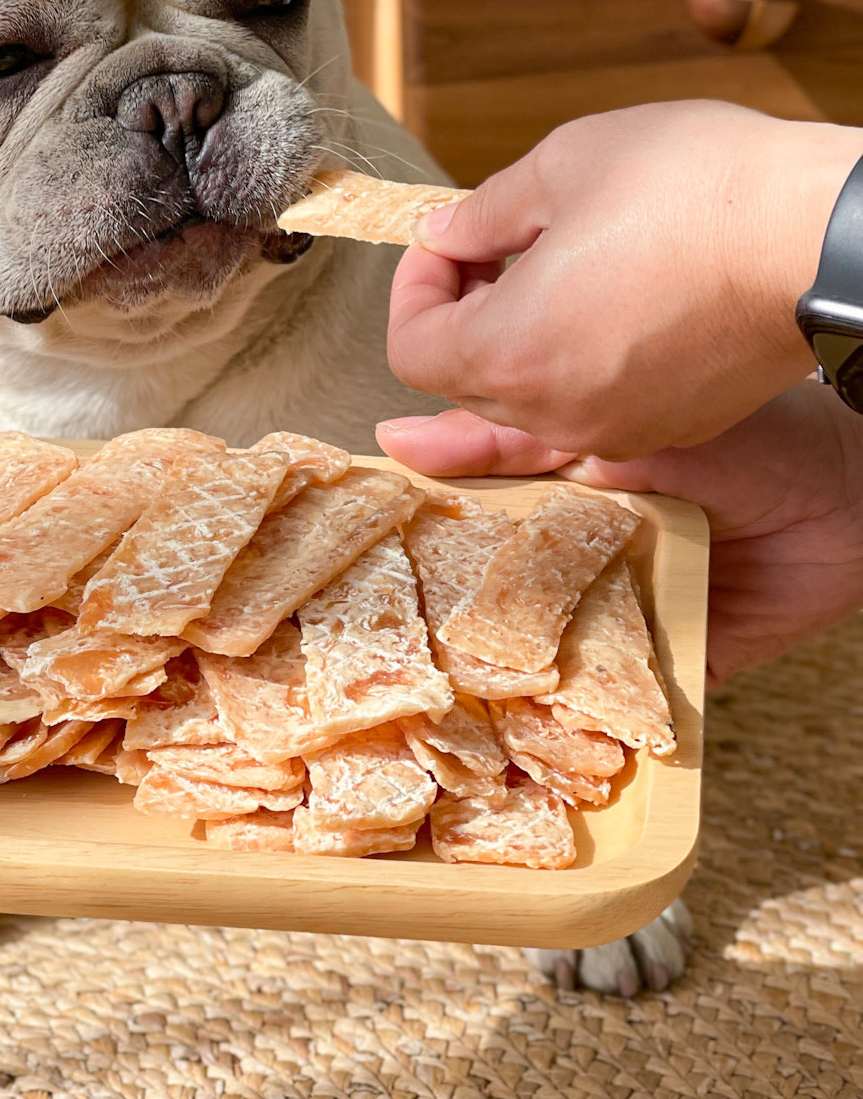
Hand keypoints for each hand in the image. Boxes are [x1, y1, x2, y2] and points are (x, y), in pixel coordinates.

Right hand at [376, 380, 862, 684]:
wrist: (848, 485)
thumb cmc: (733, 436)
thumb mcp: (594, 427)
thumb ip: (499, 443)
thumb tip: (396, 438)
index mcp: (557, 508)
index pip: (472, 542)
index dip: (419, 564)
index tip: (357, 585)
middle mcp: (586, 569)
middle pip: (504, 614)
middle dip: (456, 646)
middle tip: (386, 669)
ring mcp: (631, 622)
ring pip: (558, 669)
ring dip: (515, 694)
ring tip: (448, 716)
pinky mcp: (684, 670)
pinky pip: (632, 710)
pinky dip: (600, 731)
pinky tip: (546, 742)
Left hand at [386, 100, 862, 458]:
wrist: (823, 234)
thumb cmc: (696, 189)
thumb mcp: (561, 168)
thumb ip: (480, 214)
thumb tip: (442, 233)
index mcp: (508, 352)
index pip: (409, 349)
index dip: (415, 289)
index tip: (449, 243)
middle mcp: (555, 410)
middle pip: (463, 379)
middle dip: (465, 312)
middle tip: (501, 247)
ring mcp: (616, 426)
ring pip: (527, 395)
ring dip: (520, 336)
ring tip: (563, 264)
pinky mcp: (670, 424)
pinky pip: (591, 403)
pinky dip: (578, 358)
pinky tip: (615, 295)